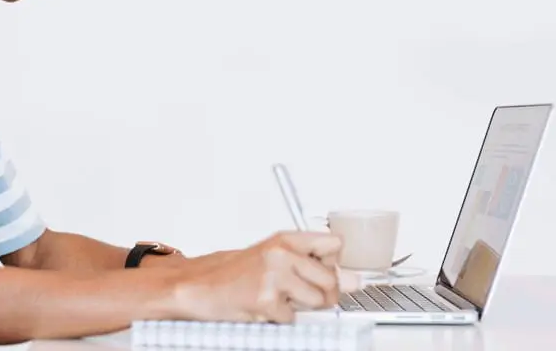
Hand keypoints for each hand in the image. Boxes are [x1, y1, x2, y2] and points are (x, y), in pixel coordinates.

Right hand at [170, 231, 342, 323]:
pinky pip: (293, 317)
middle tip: (297, 292)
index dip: (333, 263)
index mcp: (286, 238)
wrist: (200, 285)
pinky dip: (280, 318)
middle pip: (332, 278)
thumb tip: (355, 280)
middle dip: (321, 293)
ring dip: (301, 306)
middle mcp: (281, 253)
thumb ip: (314, 265)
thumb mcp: (275, 257)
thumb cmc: (236, 273)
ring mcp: (274, 276)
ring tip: (278, 297)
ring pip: (318, 300)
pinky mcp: (266, 300)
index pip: (335, 244)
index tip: (323, 270)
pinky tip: (263, 306)